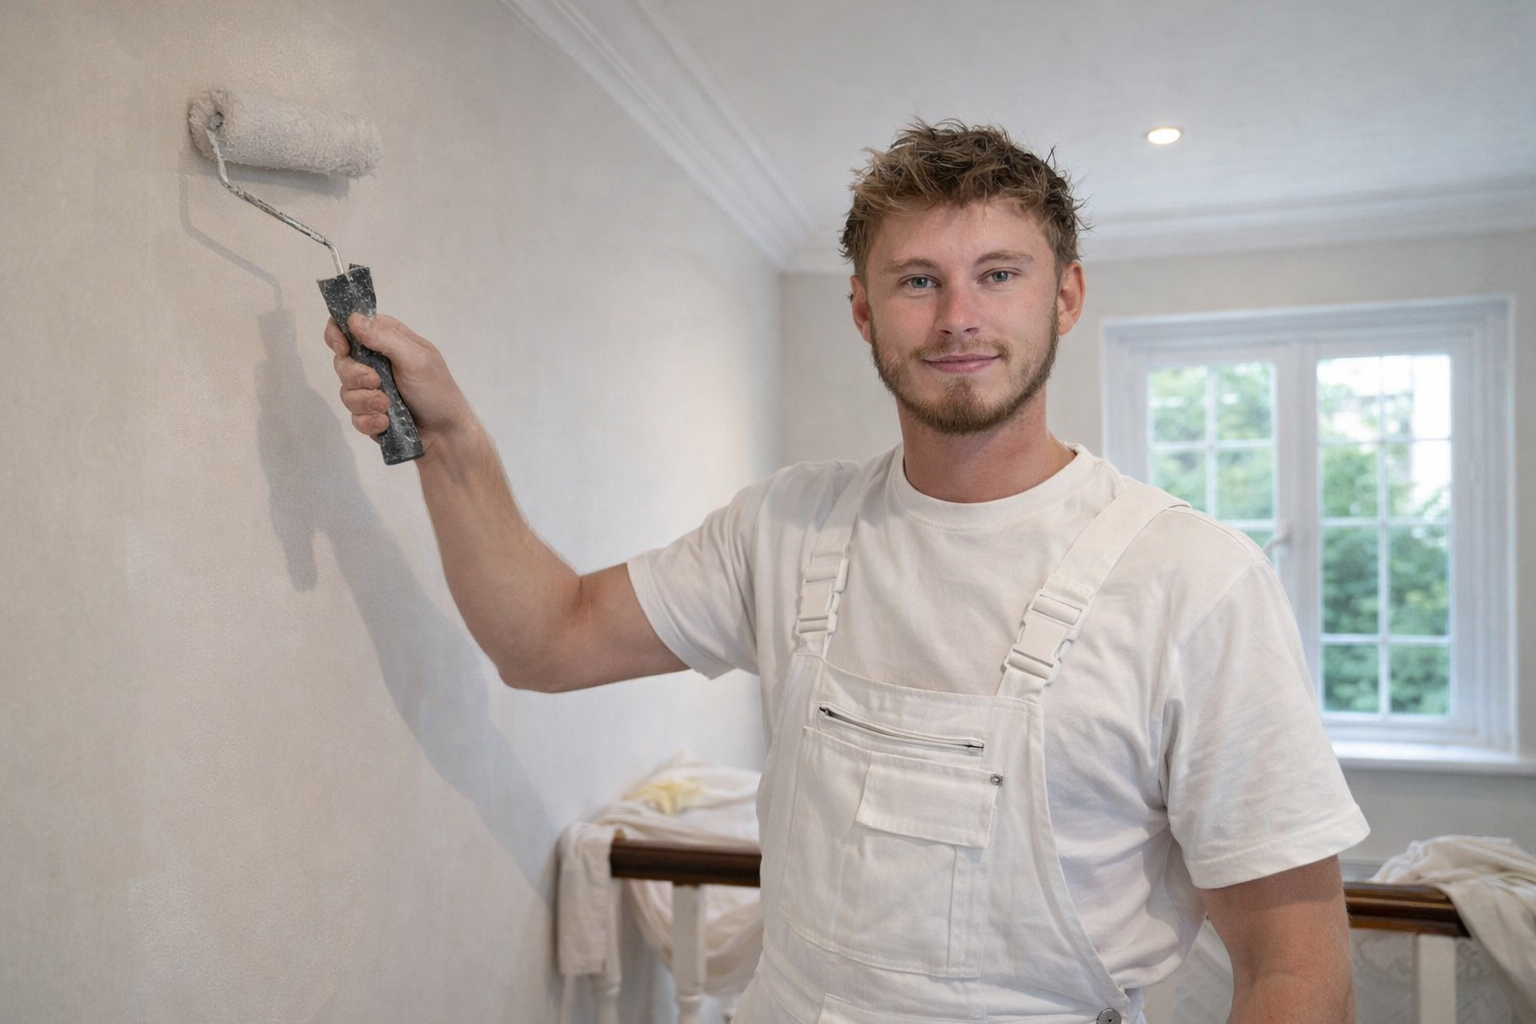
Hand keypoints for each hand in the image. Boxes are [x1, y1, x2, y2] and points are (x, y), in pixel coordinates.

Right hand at [325, 313, 471, 445]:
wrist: (445, 434)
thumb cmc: (437, 391)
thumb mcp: (416, 359)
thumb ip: (385, 338)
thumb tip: (353, 319)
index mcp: (387, 340)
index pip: (349, 326)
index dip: (338, 335)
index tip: (343, 349)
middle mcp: (376, 362)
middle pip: (341, 361)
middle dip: (355, 375)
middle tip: (376, 382)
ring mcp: (371, 389)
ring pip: (345, 392)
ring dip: (365, 401)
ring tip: (388, 406)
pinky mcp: (369, 413)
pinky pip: (354, 417)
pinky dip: (369, 421)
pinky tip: (386, 422)